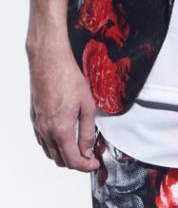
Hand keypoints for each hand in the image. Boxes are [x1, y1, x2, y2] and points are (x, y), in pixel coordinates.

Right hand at [26, 37, 99, 171]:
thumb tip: (88, 149)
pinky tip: (63, 136)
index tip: (94, 162)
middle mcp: (46, 131)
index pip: (72, 160)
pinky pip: (42, 141)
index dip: (85, 165)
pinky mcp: (34, 118)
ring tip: (78, 147)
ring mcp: (38, 125)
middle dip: (76, 162)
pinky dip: (53, 145)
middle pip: (60, 160)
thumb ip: (88, 131)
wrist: (49, 61)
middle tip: (89, 154)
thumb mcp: (87, 105)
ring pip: (50, 152)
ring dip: (64, 155)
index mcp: (61, 129)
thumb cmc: (68, 77)